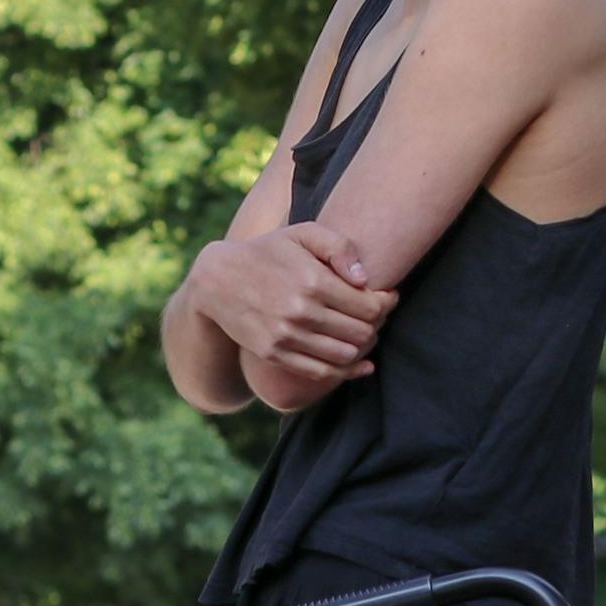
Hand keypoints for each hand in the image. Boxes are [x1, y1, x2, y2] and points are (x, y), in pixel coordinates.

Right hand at [199, 223, 391, 413]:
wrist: (217, 280)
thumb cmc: (268, 251)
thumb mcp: (301, 233)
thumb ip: (338, 246)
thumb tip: (364, 279)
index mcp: (313, 281)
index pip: (369, 305)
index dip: (386, 303)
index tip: (388, 297)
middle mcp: (301, 312)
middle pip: (361, 332)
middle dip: (376, 325)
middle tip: (376, 316)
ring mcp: (286, 336)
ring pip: (345, 355)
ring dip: (362, 347)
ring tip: (363, 334)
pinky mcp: (275, 354)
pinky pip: (320, 372)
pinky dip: (345, 372)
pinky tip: (358, 364)